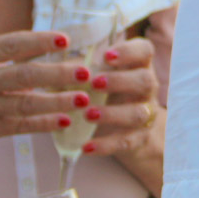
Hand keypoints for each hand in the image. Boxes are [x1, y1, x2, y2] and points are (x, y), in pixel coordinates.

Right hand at [0, 30, 89, 178]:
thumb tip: (31, 50)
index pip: (11, 44)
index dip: (40, 41)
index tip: (65, 40)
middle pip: (25, 74)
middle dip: (58, 72)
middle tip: (84, 70)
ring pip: (26, 103)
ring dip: (57, 101)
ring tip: (81, 98)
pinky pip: (19, 126)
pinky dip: (43, 124)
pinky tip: (64, 121)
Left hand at [80, 35, 161, 159]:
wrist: (125, 128)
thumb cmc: (103, 92)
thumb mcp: (93, 76)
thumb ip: (79, 69)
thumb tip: (52, 65)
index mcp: (137, 65)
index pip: (144, 51)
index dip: (128, 51)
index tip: (106, 55)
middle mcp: (146, 88)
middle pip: (145, 80)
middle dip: (120, 81)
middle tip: (95, 83)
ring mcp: (145, 113)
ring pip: (138, 113)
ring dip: (112, 114)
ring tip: (88, 114)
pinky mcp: (138, 138)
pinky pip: (125, 142)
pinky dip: (105, 145)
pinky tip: (86, 146)